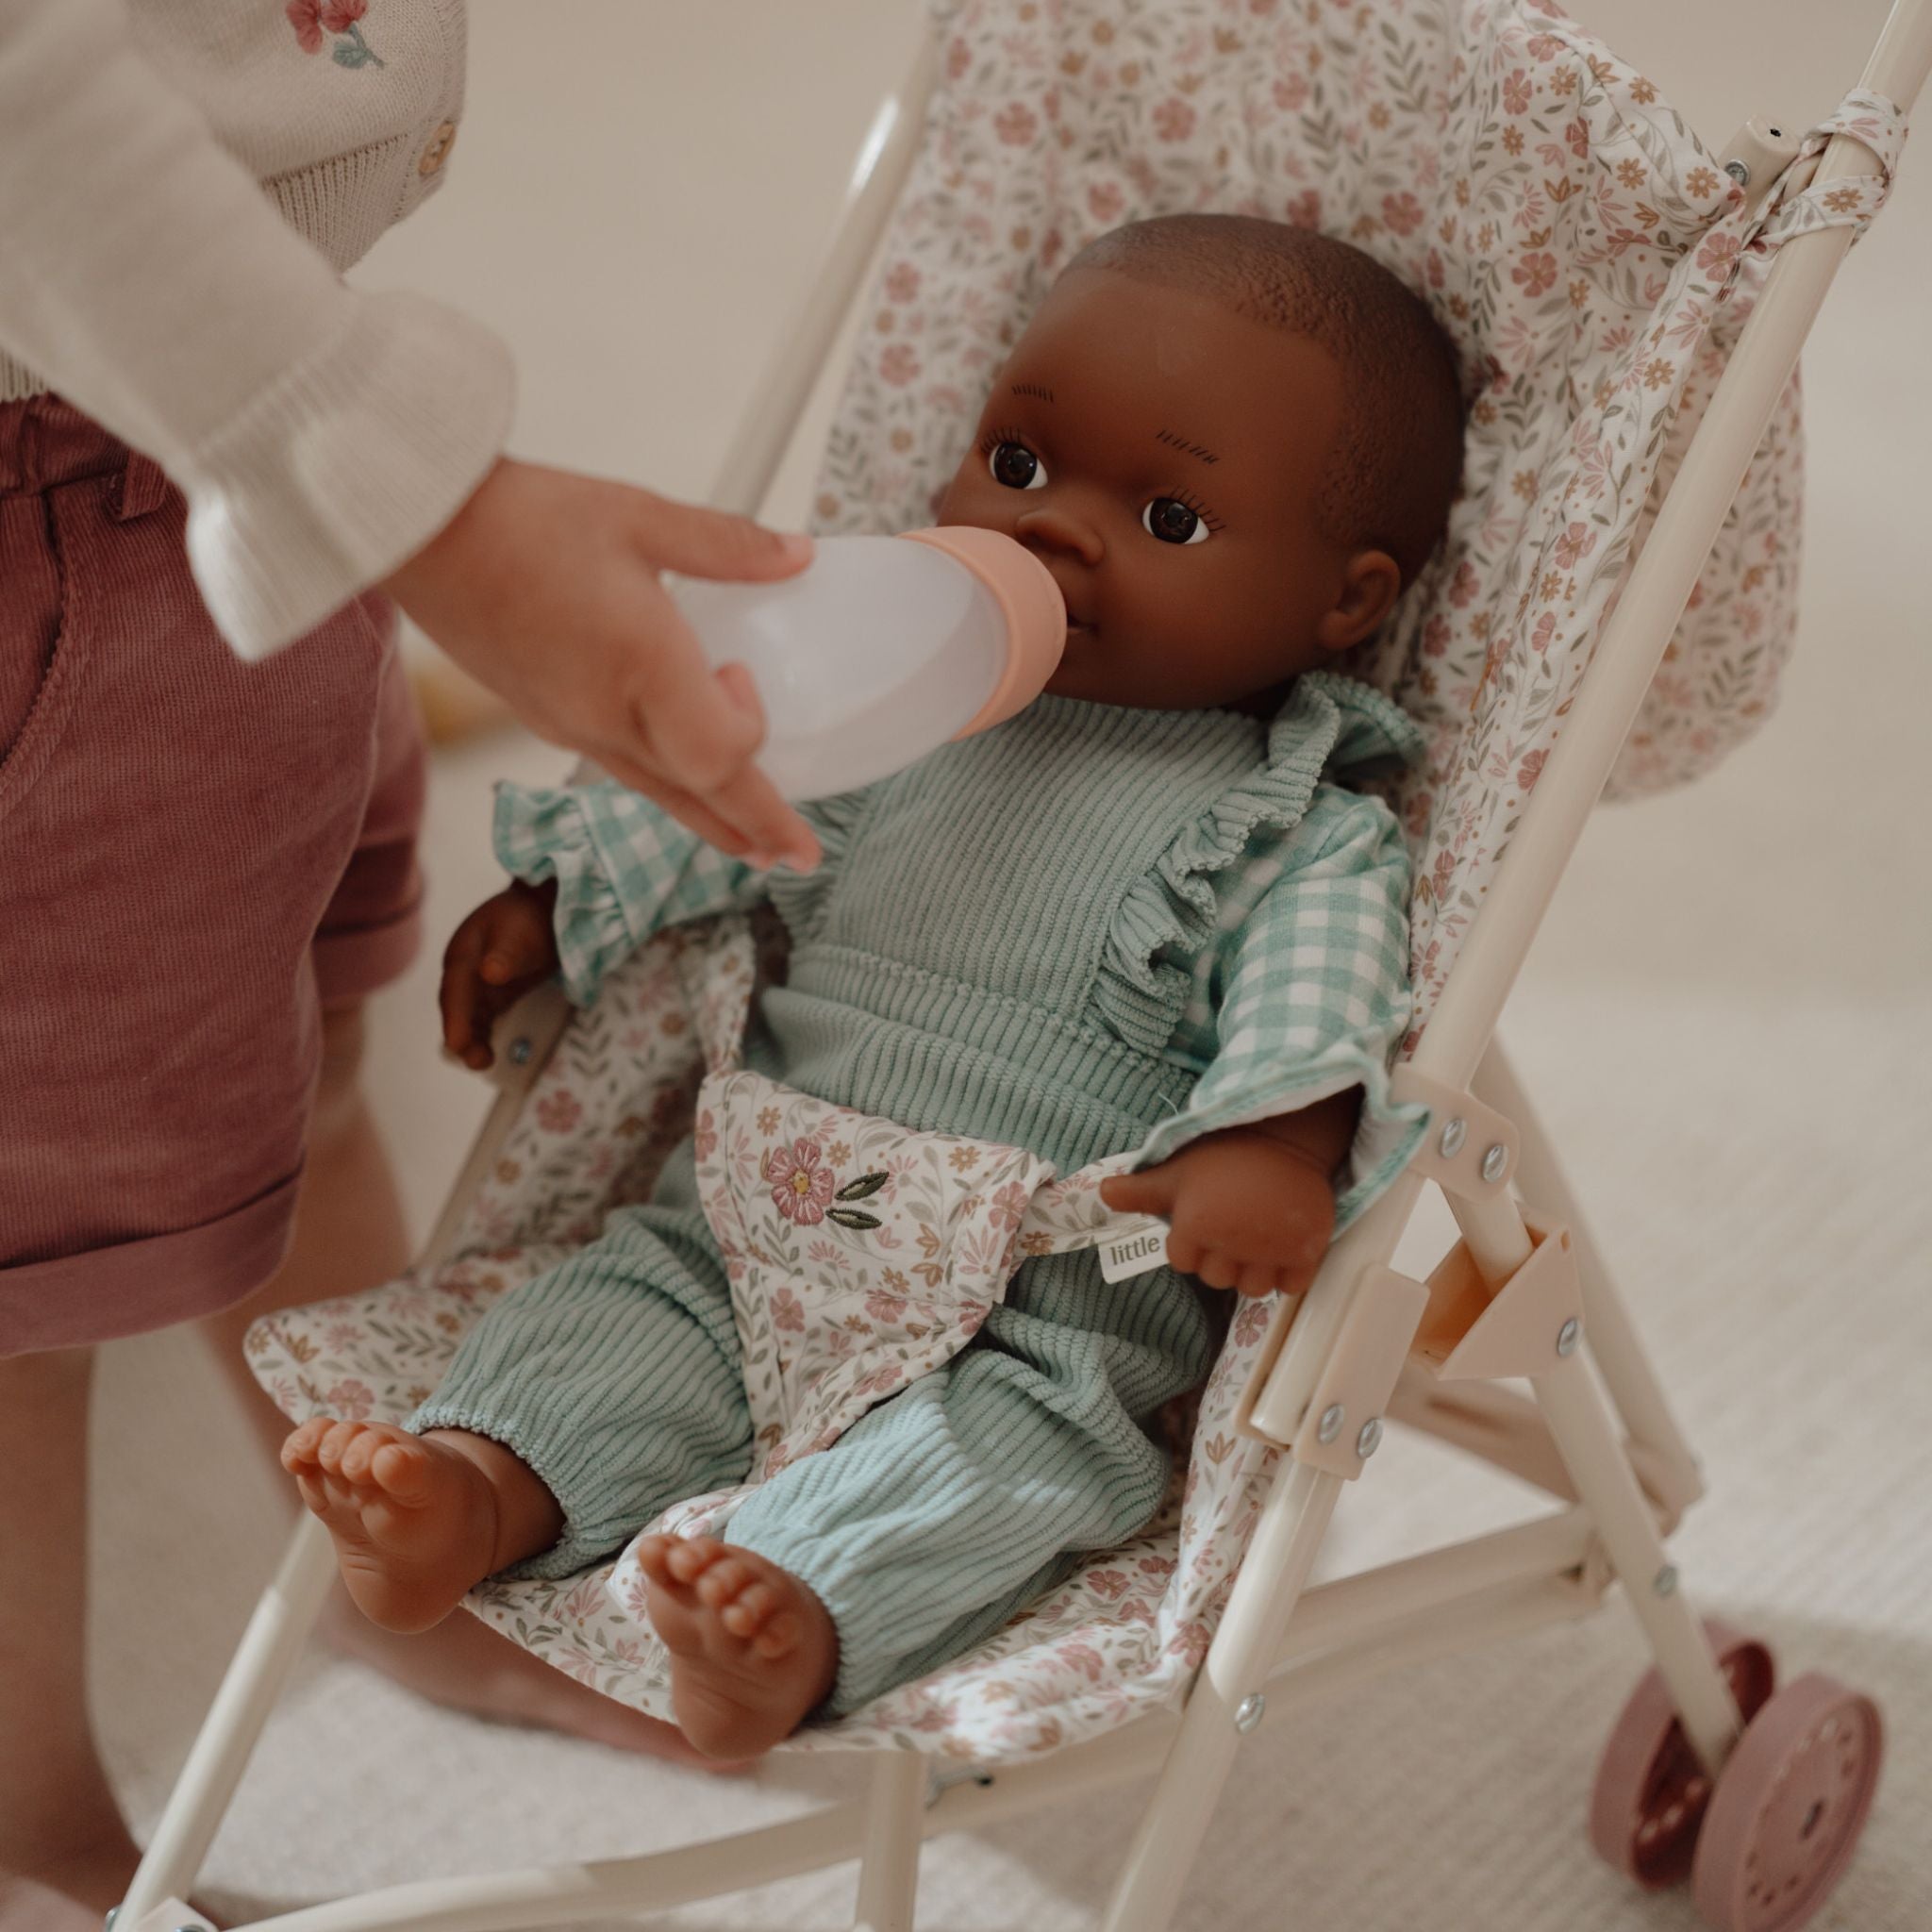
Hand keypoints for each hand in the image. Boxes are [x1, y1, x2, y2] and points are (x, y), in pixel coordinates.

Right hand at [383, 458, 821, 870]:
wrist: (415, 529)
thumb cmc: (518, 516)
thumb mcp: (637, 514)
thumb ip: (726, 544)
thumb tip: (798, 554)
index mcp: (638, 667)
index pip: (720, 751)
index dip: (750, 728)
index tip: (743, 672)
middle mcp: (603, 716)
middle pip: (698, 796)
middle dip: (757, 828)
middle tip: (802, 856)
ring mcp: (567, 727)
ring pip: (657, 795)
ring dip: (712, 821)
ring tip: (752, 844)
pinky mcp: (541, 720)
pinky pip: (620, 771)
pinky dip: (665, 787)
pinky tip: (678, 779)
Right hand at [440, 878, 561, 1069]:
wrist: (545, 907)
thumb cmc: (528, 916)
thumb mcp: (517, 932)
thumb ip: (504, 955)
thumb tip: (489, 974)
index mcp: (462, 954)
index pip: (455, 991)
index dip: (455, 1019)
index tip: (457, 1042)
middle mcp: (465, 971)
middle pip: (458, 1008)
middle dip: (463, 1035)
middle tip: (475, 1061)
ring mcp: (478, 983)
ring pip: (470, 1017)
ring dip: (473, 1039)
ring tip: (483, 1063)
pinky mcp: (495, 992)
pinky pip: (485, 1017)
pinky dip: (484, 1033)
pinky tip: (488, 1052)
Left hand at [1099, 1128, 1337, 1296]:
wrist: (1286, 1136)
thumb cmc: (1224, 1155)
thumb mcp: (1177, 1171)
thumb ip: (1140, 1191)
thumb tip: (1101, 1194)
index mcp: (1195, 1225)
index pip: (1182, 1262)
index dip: (1191, 1244)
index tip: (1207, 1220)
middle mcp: (1231, 1242)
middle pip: (1217, 1278)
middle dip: (1221, 1258)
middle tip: (1234, 1226)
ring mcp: (1271, 1249)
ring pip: (1253, 1288)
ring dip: (1254, 1271)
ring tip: (1259, 1239)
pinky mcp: (1306, 1250)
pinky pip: (1291, 1285)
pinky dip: (1288, 1273)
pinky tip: (1284, 1247)